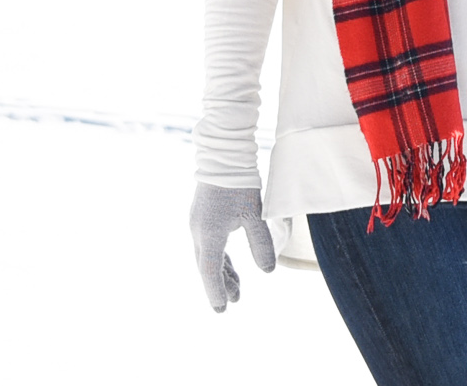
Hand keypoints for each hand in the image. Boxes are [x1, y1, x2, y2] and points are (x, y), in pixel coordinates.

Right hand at [190, 182, 275, 310]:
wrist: (223, 156)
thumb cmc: (239, 184)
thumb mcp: (254, 215)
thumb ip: (261, 244)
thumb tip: (268, 271)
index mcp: (210, 233)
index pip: (210, 271)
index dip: (216, 293)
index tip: (223, 310)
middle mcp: (199, 231)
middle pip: (206, 266)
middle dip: (220, 285)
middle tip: (235, 301)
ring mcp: (198, 223)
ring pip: (206, 256)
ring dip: (220, 272)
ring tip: (236, 288)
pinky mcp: (201, 216)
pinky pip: (208, 245)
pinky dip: (218, 259)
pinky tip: (228, 265)